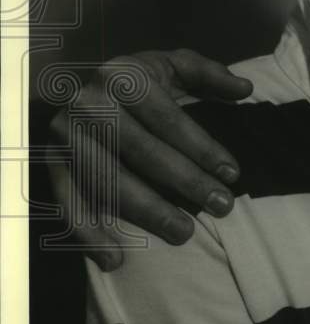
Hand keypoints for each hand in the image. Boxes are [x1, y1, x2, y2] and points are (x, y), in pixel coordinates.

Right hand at [45, 49, 252, 269]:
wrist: (74, 86)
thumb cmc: (136, 79)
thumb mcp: (171, 64)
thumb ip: (209, 73)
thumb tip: (246, 88)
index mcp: (122, 76)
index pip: (168, 119)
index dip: (202, 148)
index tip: (232, 174)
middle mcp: (88, 103)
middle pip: (143, 152)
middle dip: (186, 182)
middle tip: (221, 206)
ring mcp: (65, 136)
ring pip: (109, 181)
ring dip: (147, 212)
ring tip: (184, 233)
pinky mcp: (50, 163)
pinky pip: (68, 202)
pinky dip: (89, 234)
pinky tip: (116, 258)